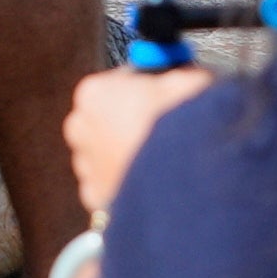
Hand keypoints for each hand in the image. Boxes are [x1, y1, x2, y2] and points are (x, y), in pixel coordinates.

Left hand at [64, 63, 210, 222]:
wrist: (195, 179)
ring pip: (105, 156)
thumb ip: (176, 75)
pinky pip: (112, 187)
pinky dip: (128, 186)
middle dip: (129, 124)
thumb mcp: (191, 79)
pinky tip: (155, 183)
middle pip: (104, 121)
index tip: (164, 95)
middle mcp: (81, 129)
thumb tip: (180, 78)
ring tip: (165, 161)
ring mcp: (88, 168)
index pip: (117, 83)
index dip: (145, 89)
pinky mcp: (99, 202)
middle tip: (165, 128)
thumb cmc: (189, 123)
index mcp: (95, 93)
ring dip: (127, 156)